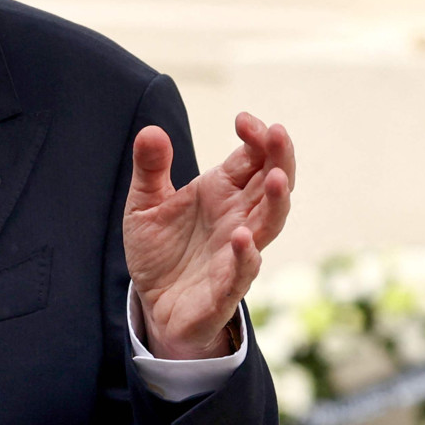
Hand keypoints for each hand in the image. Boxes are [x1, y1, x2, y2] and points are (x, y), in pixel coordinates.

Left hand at [124, 113, 294, 359]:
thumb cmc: (159, 251)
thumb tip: (150, 130)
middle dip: (279, 159)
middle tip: (277, 133)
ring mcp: (236, 253)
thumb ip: (149, 169)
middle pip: (273, 185)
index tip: (242, 120)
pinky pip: (242, 272)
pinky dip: (245, 256)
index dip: (256, 137)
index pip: (253, 158)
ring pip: (269, 225)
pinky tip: (242, 238)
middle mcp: (238, 218)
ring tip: (276, 177)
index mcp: (223, 192)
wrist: (153, 303)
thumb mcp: (144, 205)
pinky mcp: (224, 289)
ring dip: (276, 202)